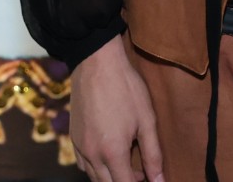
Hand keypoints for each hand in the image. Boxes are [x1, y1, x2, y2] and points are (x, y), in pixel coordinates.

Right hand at [67, 38, 165, 181]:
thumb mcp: (146, 120)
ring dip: (110, 177)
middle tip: (140, 172)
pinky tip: (107, 155)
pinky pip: (82, 164)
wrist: (96, 63)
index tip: (147, 176)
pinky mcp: (73, 137)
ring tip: (126, 163)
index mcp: (112, 152)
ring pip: (93, 176)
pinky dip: (95, 168)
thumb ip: (153, 154)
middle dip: (124, 181)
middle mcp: (92, 154)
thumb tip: (159, 180)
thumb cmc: (126, 89)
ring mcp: (80, 146)